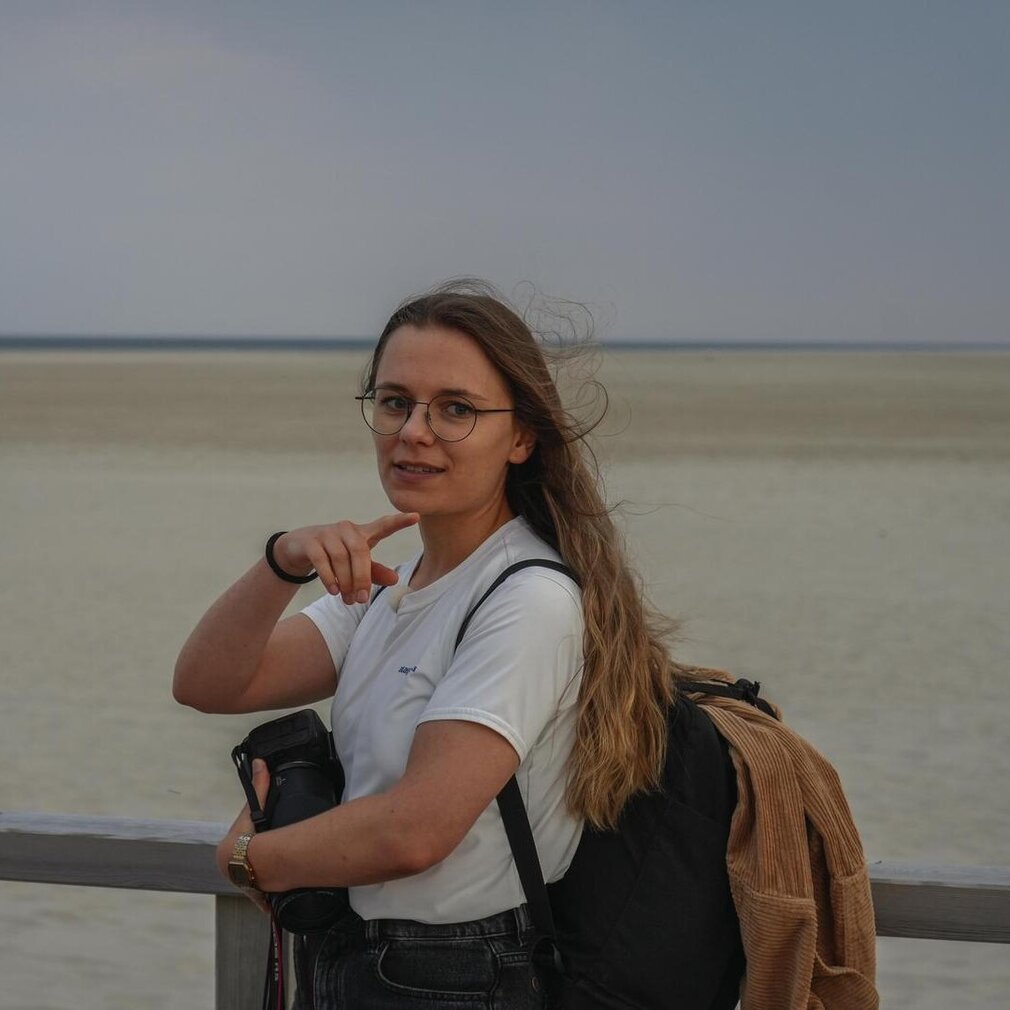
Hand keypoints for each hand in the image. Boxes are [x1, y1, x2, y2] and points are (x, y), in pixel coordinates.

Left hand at [217, 757, 271, 912]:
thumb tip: (258, 762)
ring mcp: (247, 886)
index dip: (248, 845)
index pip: (238, 848)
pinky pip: (266, 900)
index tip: (256, 845)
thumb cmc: (246, 839)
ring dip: (262, 884)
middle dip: (254, 866)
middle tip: (268, 861)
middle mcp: (234, 871)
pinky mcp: (259, 898)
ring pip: (255, 884)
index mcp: (228, 852)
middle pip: (246, 867)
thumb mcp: (251, 810)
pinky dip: (270, 901)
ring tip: (273, 879)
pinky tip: (276, 902)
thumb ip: (258, 786)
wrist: (251, 866)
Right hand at [274, 513, 419, 605]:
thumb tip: (395, 580)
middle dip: (363, 577)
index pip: (383, 525)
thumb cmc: (336, 555)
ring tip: (347, 599)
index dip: (399, 521)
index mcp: (363, 533)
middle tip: (362, 599)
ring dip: (345, 582)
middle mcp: (347, 529)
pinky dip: (329, 577)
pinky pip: (322, 560)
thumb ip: (375, 572)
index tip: (417, 516)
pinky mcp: (311, 541)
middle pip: (360, 551)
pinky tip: (333, 590)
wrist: (299, 548)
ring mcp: (328, 533)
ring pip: (341, 558)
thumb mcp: (357, 565)